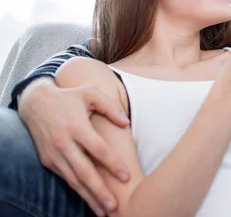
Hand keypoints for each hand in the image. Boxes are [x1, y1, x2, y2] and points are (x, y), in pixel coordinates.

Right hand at [19, 78, 130, 215]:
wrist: (35, 102)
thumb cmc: (69, 96)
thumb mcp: (90, 93)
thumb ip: (110, 106)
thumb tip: (126, 123)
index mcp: (77, 126)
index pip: (98, 149)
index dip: (113, 164)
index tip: (126, 176)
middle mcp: (64, 143)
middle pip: (84, 171)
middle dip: (99, 190)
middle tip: (114, 206)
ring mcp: (54, 154)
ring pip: (73, 180)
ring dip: (88, 197)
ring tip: (103, 210)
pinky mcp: (47, 160)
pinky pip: (65, 178)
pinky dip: (77, 190)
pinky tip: (89, 200)